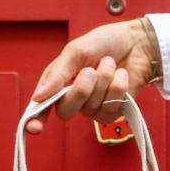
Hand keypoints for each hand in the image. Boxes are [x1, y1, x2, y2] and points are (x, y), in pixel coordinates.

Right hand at [25, 18, 159, 134]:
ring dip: (104, 81)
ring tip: (109, 63)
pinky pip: (111, 108)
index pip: (43, 107)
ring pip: (91, 107)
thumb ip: (57, 74)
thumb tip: (38, 97)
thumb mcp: (75, 51)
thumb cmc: (104, 43)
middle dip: (80, 91)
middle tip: (90, 70)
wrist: (136, 42)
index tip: (34, 128)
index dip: (37, 119)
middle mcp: (75, 99)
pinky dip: (118, 87)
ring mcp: (94, 107)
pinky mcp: (113, 111)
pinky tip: (121, 75)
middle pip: (66, 111)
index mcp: (60, 84)